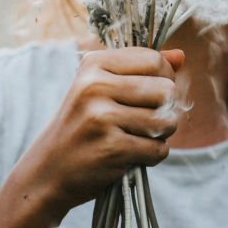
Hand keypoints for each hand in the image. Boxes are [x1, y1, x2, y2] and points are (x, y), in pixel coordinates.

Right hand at [13, 46, 184, 220]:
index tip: (151, 95)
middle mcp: (95, 86)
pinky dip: (152, 156)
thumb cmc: (81, 127)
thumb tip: (180, 56)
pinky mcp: (111, 148)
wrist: (47, 171)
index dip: (164, 79)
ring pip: (166, 121)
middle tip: (146, 121)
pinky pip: (158, 149)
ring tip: (140, 138)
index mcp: (93, 64)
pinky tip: (132, 156)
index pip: (155, 60)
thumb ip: (141, 70)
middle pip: (166, 90)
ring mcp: (102, 118)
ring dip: (161, 135)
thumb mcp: (100, 89)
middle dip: (166, 109)